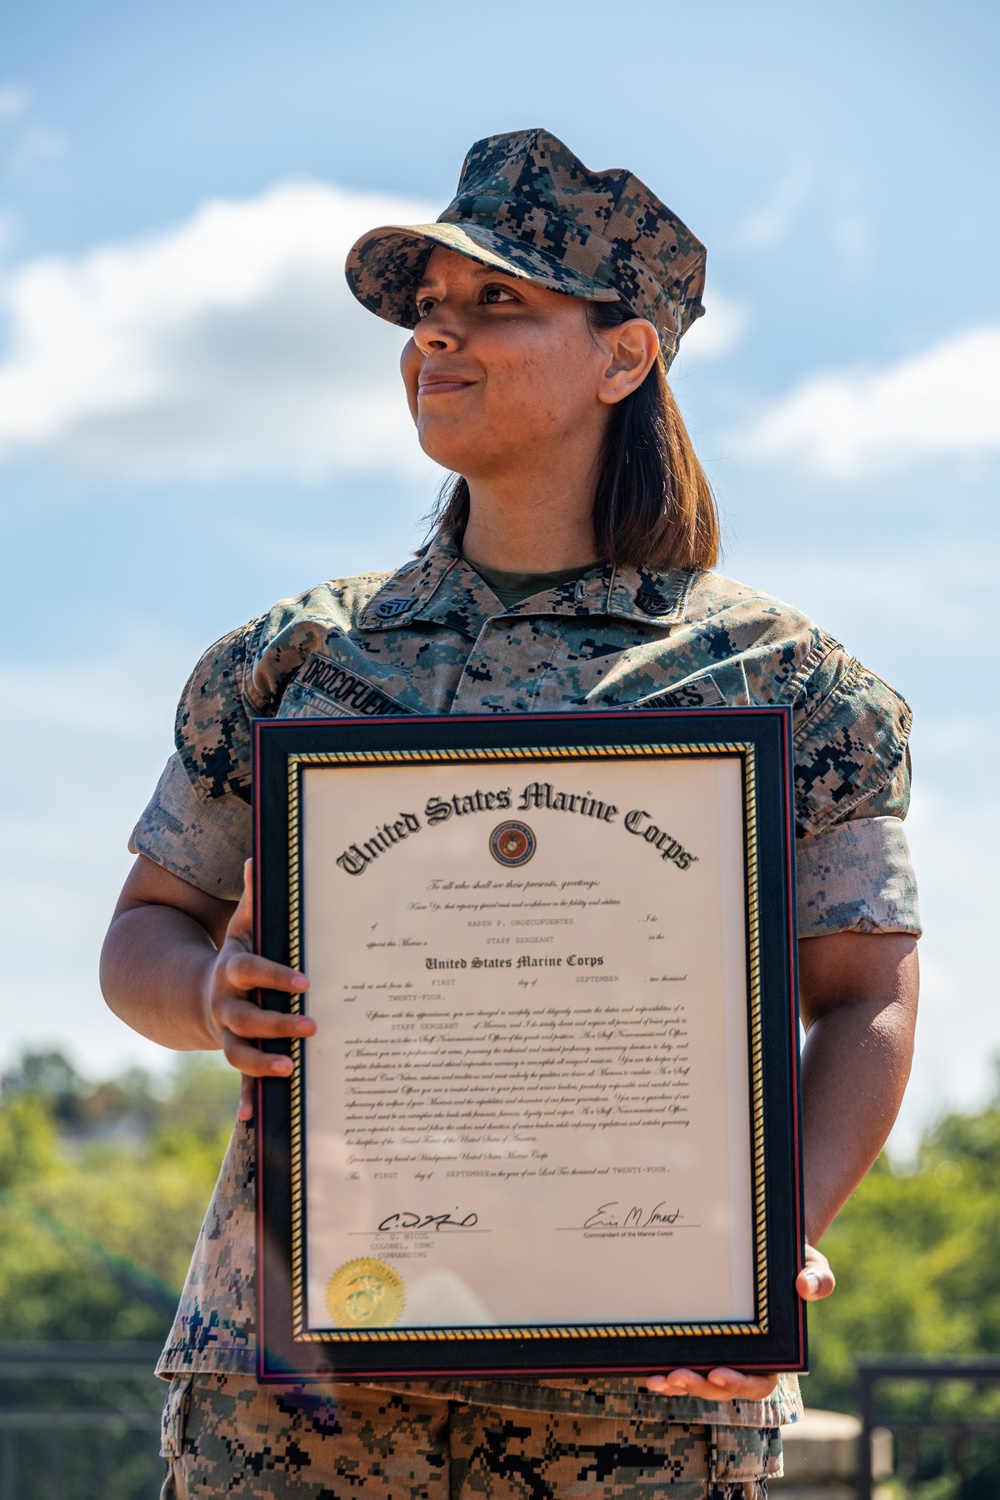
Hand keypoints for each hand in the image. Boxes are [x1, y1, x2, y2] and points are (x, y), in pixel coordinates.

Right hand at [201, 860, 314, 1119]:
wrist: (201, 993)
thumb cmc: (238, 957)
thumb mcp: (243, 927)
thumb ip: (254, 899)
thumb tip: (255, 857)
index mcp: (231, 970)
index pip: (250, 970)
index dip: (274, 974)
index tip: (304, 980)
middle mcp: (225, 1006)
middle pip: (246, 1017)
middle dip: (277, 1022)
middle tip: (312, 1025)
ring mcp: (227, 1035)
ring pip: (239, 1052)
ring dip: (261, 1063)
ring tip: (290, 1069)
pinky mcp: (235, 1057)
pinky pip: (239, 1082)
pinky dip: (246, 1099)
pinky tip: (253, 1119)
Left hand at [645, 1242, 834, 1399]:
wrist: (765, 1247)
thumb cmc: (793, 1260)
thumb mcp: (812, 1264)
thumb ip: (818, 1278)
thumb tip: (805, 1286)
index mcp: (774, 1353)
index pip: (761, 1382)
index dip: (741, 1383)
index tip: (720, 1373)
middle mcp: (745, 1360)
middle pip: (722, 1387)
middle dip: (700, 1387)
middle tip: (678, 1375)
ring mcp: (719, 1352)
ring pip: (699, 1381)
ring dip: (678, 1384)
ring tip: (659, 1378)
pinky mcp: (699, 1341)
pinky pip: (683, 1361)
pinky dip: (668, 1369)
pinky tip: (650, 1369)